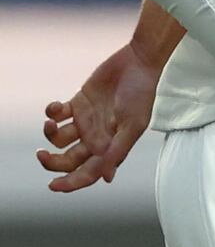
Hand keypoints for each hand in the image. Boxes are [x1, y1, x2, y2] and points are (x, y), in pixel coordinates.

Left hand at [36, 42, 158, 191]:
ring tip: (50, 123)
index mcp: (109, 147)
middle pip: (68, 160)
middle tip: (41, 155)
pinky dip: (52, 113)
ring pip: (60, 139)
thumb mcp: (133, 124)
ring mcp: (86, 120)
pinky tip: (54, 107)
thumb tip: (106, 178)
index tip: (53, 185)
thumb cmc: (142, 93)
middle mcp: (95, 137)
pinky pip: (58, 114)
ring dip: (50, 134)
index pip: (87, 172)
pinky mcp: (79, 102)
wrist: (139, 61)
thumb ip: (118, 150)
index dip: (71, 183)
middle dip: (53, 162)